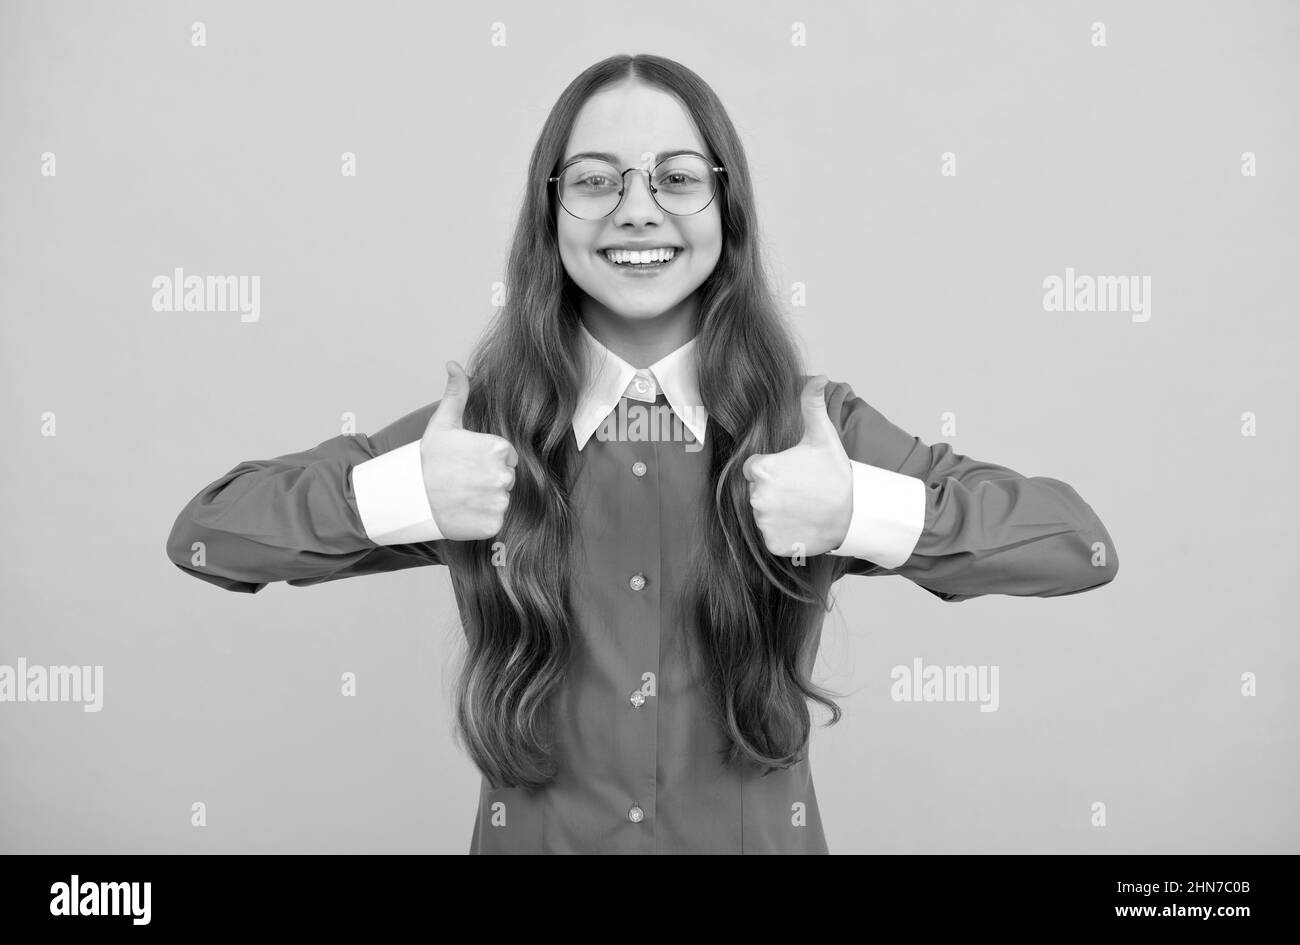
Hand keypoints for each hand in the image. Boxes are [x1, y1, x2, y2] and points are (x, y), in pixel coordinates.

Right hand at [420, 361, 517, 539]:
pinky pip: (494, 521)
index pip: (506, 456)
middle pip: (505, 478)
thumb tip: (454, 364)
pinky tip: (462, 511)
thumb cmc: (427, 459)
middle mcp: (503, 476)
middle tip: (461, 480)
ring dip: (485, 500)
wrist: (407, 496)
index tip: (466, 463)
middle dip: (487, 480)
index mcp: (498, 449)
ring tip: (461, 495)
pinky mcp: (492, 525)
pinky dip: (480, 519)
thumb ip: (457, 392)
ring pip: (500, 500)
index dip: (486, 460)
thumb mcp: (443, 423)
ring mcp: (498, 502)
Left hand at [741, 375, 852, 557]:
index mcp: (762, 469)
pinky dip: (783, 533)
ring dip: (778, 512)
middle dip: (775, 490)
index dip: (773, 469)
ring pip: (763, 514)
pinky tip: (801, 523)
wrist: (856, 512)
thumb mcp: (822, 435)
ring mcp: (764, 522)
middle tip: (801, 490)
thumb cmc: (836, 473)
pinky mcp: (772, 543)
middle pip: (756, 491)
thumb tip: (817, 377)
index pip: (754, 468)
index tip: (793, 473)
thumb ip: (811, 403)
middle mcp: (757, 497)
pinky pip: (771, 536)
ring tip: (803, 506)